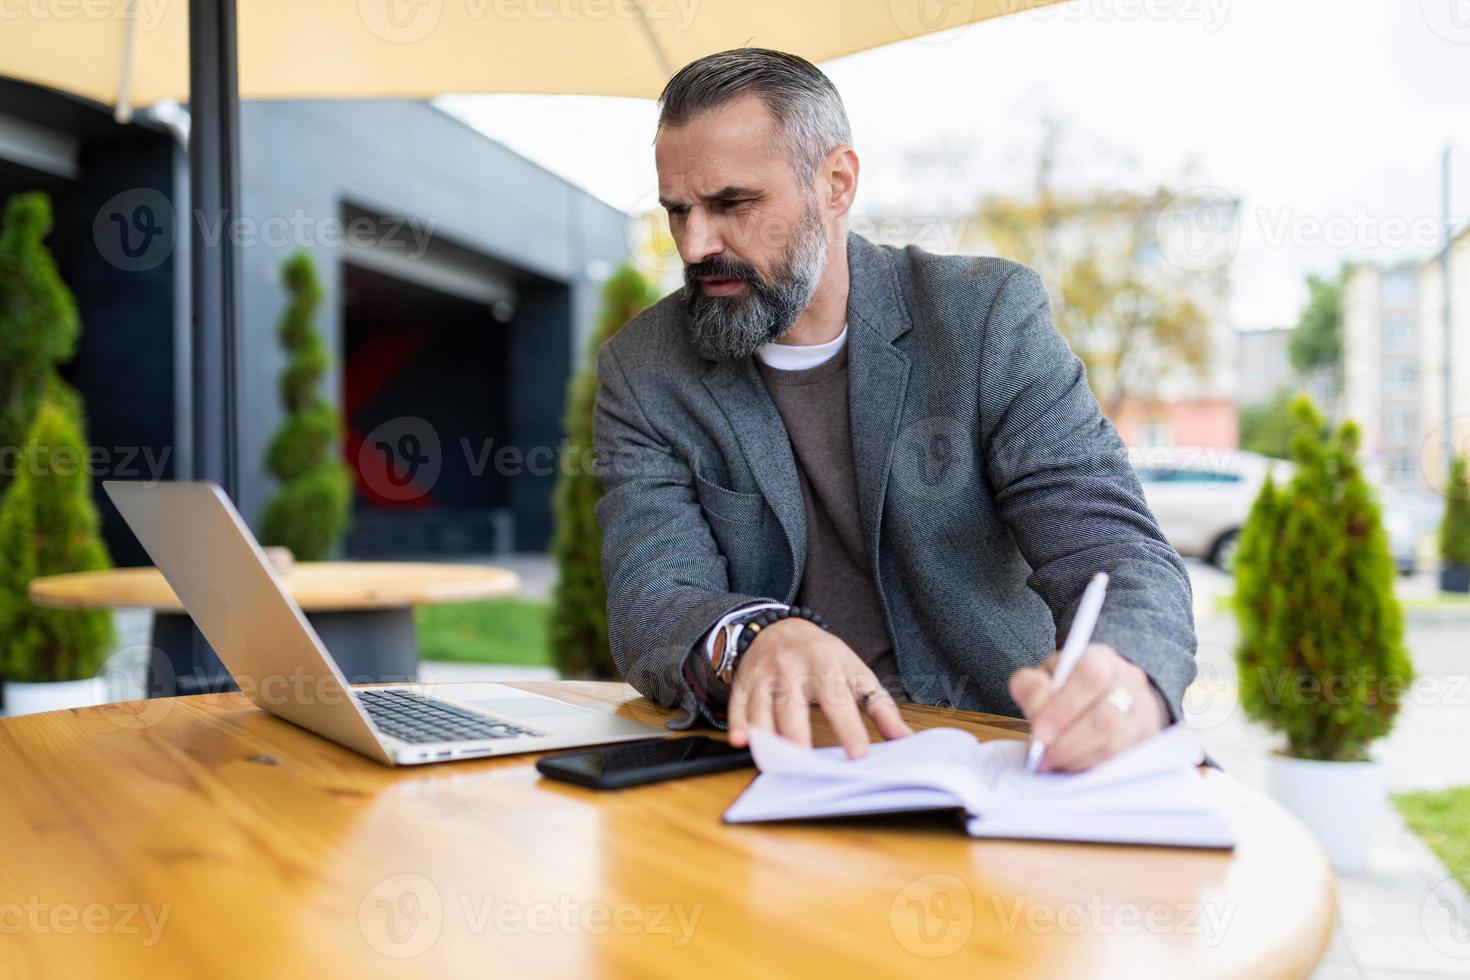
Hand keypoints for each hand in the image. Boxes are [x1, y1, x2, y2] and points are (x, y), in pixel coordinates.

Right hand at [726, 618, 911, 758]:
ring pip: (762, 709)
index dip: (848, 726)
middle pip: (792, 706)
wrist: (781, 628)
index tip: (858, 753)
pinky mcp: (744, 683)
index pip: (837, 697)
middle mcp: (791, 666)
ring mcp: (763, 675)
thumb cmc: (824, 657)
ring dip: (767, 736)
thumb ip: (881, 707)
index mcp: (824, 661)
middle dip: (798, 735)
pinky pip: (738, 706)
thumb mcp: (855, 673)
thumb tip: (906, 738)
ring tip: (777, 763)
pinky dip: (737, 724)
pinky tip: (741, 741)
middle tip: (808, 765)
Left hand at [1007, 643, 1165, 771]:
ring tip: (1052, 762)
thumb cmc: (1071, 685)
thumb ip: (1032, 687)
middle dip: (1068, 742)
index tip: (1039, 732)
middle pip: (1105, 717)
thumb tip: (1036, 711)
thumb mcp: (1046, 675)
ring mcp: (1143, 714)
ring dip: (1076, 758)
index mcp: (1101, 660)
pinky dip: (1089, 767)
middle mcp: (1129, 685)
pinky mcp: (1146, 741)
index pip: (1091, 677)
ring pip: (1114, 744)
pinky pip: (1119, 761)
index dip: (1064, 707)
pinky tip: (1070, 766)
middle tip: (1042, 754)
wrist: (1110, 693)